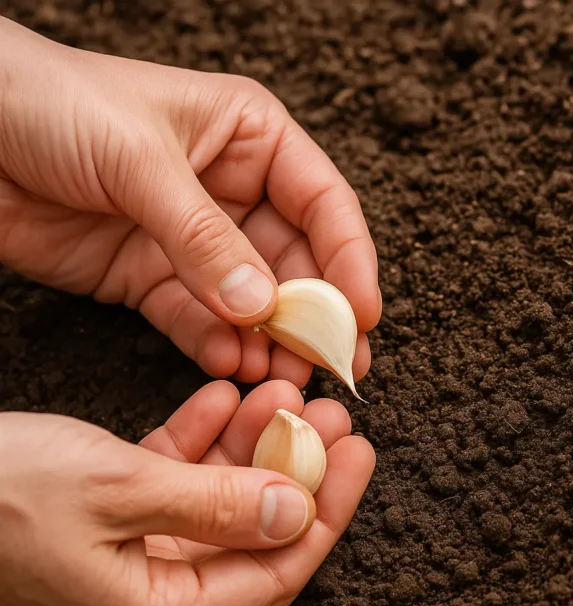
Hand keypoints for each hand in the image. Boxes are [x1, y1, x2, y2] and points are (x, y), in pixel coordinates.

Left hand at [0, 18, 379, 386]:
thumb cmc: (53, 102)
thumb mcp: (140, 160)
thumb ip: (205, 239)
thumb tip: (262, 308)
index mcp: (251, 138)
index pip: (324, 204)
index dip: (350, 261)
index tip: (361, 316)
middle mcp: (233, 188)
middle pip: (296, 261)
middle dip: (314, 316)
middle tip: (334, 367)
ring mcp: (193, 237)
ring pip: (251, 300)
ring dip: (269, 341)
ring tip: (280, 377)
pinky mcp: (150, 275)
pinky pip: (196, 319)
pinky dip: (215, 346)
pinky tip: (229, 365)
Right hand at [0, 380, 374, 605]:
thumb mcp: (119, 489)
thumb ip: (218, 505)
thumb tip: (301, 513)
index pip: (278, 571)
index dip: (329, 510)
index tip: (361, 449)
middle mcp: (145, 603)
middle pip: (253, 537)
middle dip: (297, 469)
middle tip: (329, 411)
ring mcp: (122, 567)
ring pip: (215, 506)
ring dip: (250, 447)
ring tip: (280, 390)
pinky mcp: (100, 528)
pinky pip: (168, 488)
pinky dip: (197, 443)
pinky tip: (220, 397)